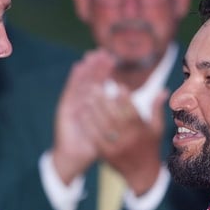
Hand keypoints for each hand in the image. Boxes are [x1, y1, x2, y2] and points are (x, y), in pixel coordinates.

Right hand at [50, 51, 113, 183]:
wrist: (74, 158)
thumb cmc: (94, 146)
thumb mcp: (112, 131)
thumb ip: (124, 117)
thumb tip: (144, 106)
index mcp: (93, 106)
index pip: (100, 84)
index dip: (105, 72)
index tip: (113, 59)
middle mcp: (82, 102)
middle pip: (90, 80)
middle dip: (96, 66)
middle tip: (103, 52)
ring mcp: (73, 104)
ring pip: (81, 82)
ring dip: (86, 68)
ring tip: (92, 54)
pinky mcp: (64, 109)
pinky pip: (70, 91)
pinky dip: (74, 79)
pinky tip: (79, 67)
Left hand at [86, 87, 164, 194]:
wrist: (142, 175)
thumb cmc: (150, 147)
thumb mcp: (156, 129)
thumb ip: (156, 109)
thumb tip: (163, 90)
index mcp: (141, 131)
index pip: (132, 111)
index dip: (125, 98)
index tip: (118, 85)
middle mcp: (129, 139)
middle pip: (114, 117)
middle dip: (104, 101)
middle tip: (96, 87)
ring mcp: (117, 147)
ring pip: (103, 127)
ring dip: (94, 112)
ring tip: (87, 98)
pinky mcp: (107, 154)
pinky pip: (95, 139)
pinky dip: (89, 127)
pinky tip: (83, 116)